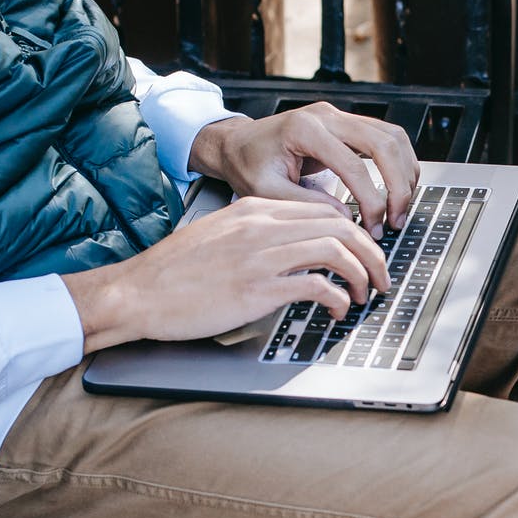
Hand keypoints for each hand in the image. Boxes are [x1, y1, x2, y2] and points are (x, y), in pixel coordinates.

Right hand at [61, 197, 390, 353]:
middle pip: (340, 224)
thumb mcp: (220, 235)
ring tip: (367, 294)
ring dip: (362, 273)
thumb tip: (296, 248)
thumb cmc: (173, 272)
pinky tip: (338, 309)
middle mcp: (261, 225)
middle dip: (372, 251)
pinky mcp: (256, 289)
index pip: (324, 208)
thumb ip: (258, 233)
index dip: (356, 231)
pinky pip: (317, 285)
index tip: (366, 251)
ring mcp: (260, 256)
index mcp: (254, 209)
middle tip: (381, 275)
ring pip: (337, 249)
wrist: (135, 292)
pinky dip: (338, 298)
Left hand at [189, 104, 419, 235]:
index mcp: (304, 130)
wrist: (236, 143)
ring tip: (401, 206)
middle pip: (384, 143)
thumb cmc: (246, 164)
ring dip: (405, 172)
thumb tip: (348, 218)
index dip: (370, 201)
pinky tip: (396, 187)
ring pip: (393, 136)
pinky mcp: (346, 122)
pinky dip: (399, 162)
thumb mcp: (266, 192)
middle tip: (397, 218)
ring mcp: (339, 115)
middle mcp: (326, 115)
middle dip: (399, 185)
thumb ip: (306, 205)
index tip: (373, 228)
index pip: (352, 165)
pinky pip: (386, 136)